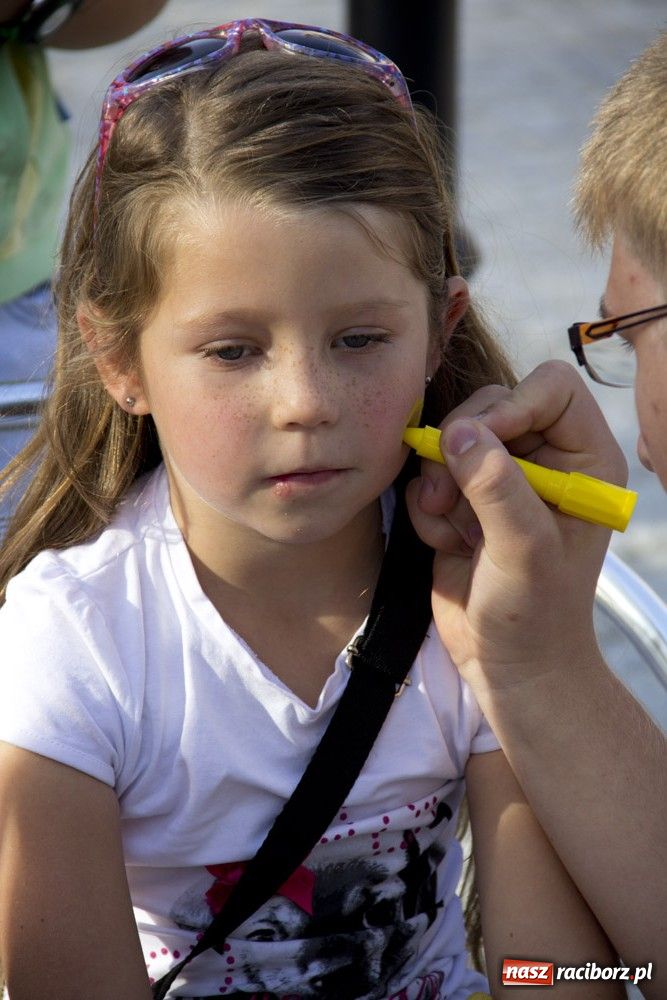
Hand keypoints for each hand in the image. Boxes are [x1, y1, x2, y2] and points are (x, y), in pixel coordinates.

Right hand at [406, 361, 627, 692]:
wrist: (505, 662)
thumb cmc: (534, 614)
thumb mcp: (525, 549)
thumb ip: (496, 486)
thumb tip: (458, 432)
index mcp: (584, 459)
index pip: (551, 387)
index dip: (511, 403)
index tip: (480, 442)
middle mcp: (544, 459)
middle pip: (491, 402)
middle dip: (461, 448)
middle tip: (448, 496)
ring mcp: (500, 478)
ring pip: (452, 437)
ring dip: (439, 482)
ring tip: (454, 530)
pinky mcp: (463, 499)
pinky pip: (429, 473)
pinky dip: (428, 509)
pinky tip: (448, 544)